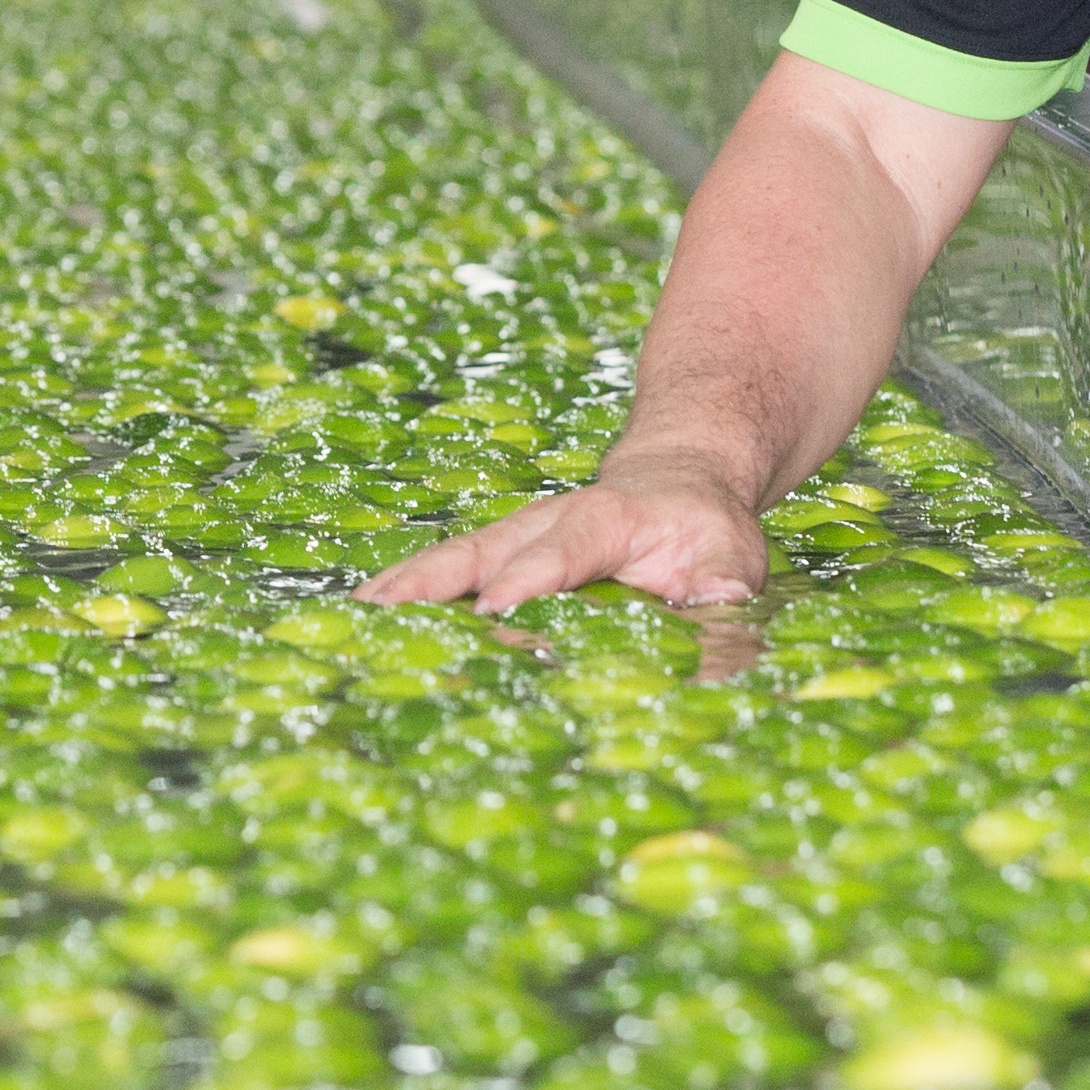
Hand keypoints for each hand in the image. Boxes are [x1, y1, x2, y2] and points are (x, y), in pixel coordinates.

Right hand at [362, 450, 770, 613]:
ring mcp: (519, 532)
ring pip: (458, 554)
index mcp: (607, 519)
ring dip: (409, 584)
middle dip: (438, 580)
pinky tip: (368, 613)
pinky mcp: (502, 548)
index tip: (496, 609)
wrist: (679, 474)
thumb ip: (723, 583)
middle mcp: (549, 521)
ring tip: (359, 615)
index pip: (565, 552)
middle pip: (485, 547)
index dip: (531, 579)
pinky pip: (451, 564)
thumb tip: (719, 603)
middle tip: (385, 613)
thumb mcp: (731, 552)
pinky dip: (409, 586)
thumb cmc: (705, 527)